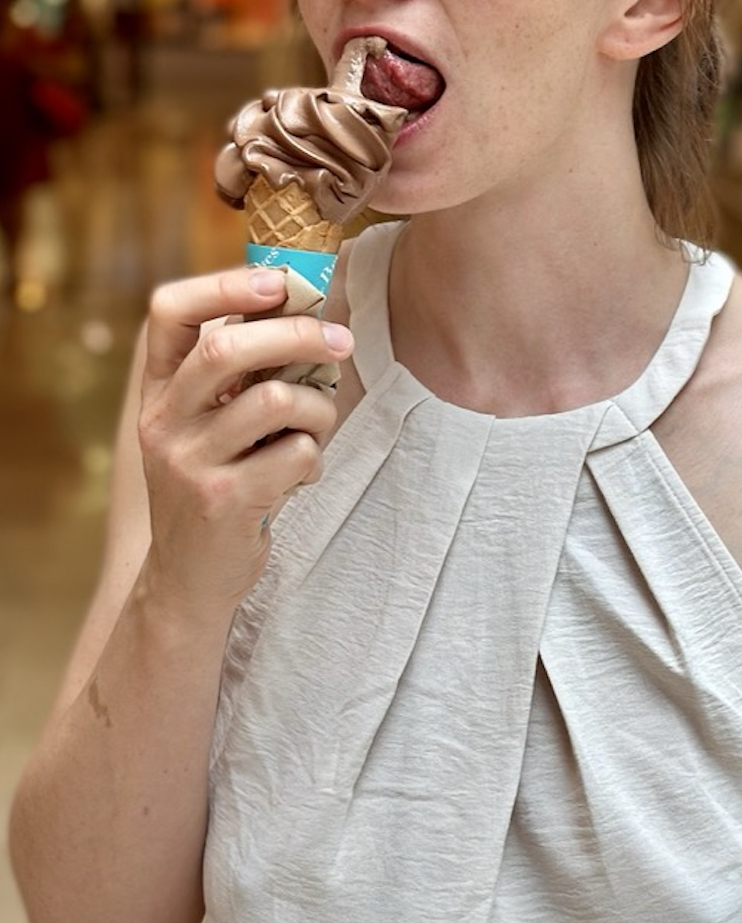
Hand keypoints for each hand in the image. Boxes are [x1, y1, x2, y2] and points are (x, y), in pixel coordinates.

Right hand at [137, 266, 349, 623]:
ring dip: (317, 410)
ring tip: (317, 431)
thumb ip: (237, 384)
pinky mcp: (225, 501)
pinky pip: (295, 453)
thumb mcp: (206, 433)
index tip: (277, 282)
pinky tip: (303, 475)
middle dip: (297, 335)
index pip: (167, 312)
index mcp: (158, 394)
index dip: (223, 285)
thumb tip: (307, 320)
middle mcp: (164, 422)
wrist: (189, 579)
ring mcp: (190, 462)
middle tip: (339, 342)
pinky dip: (313, 458)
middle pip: (227, 348)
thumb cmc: (216, 492)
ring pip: (274, 401)